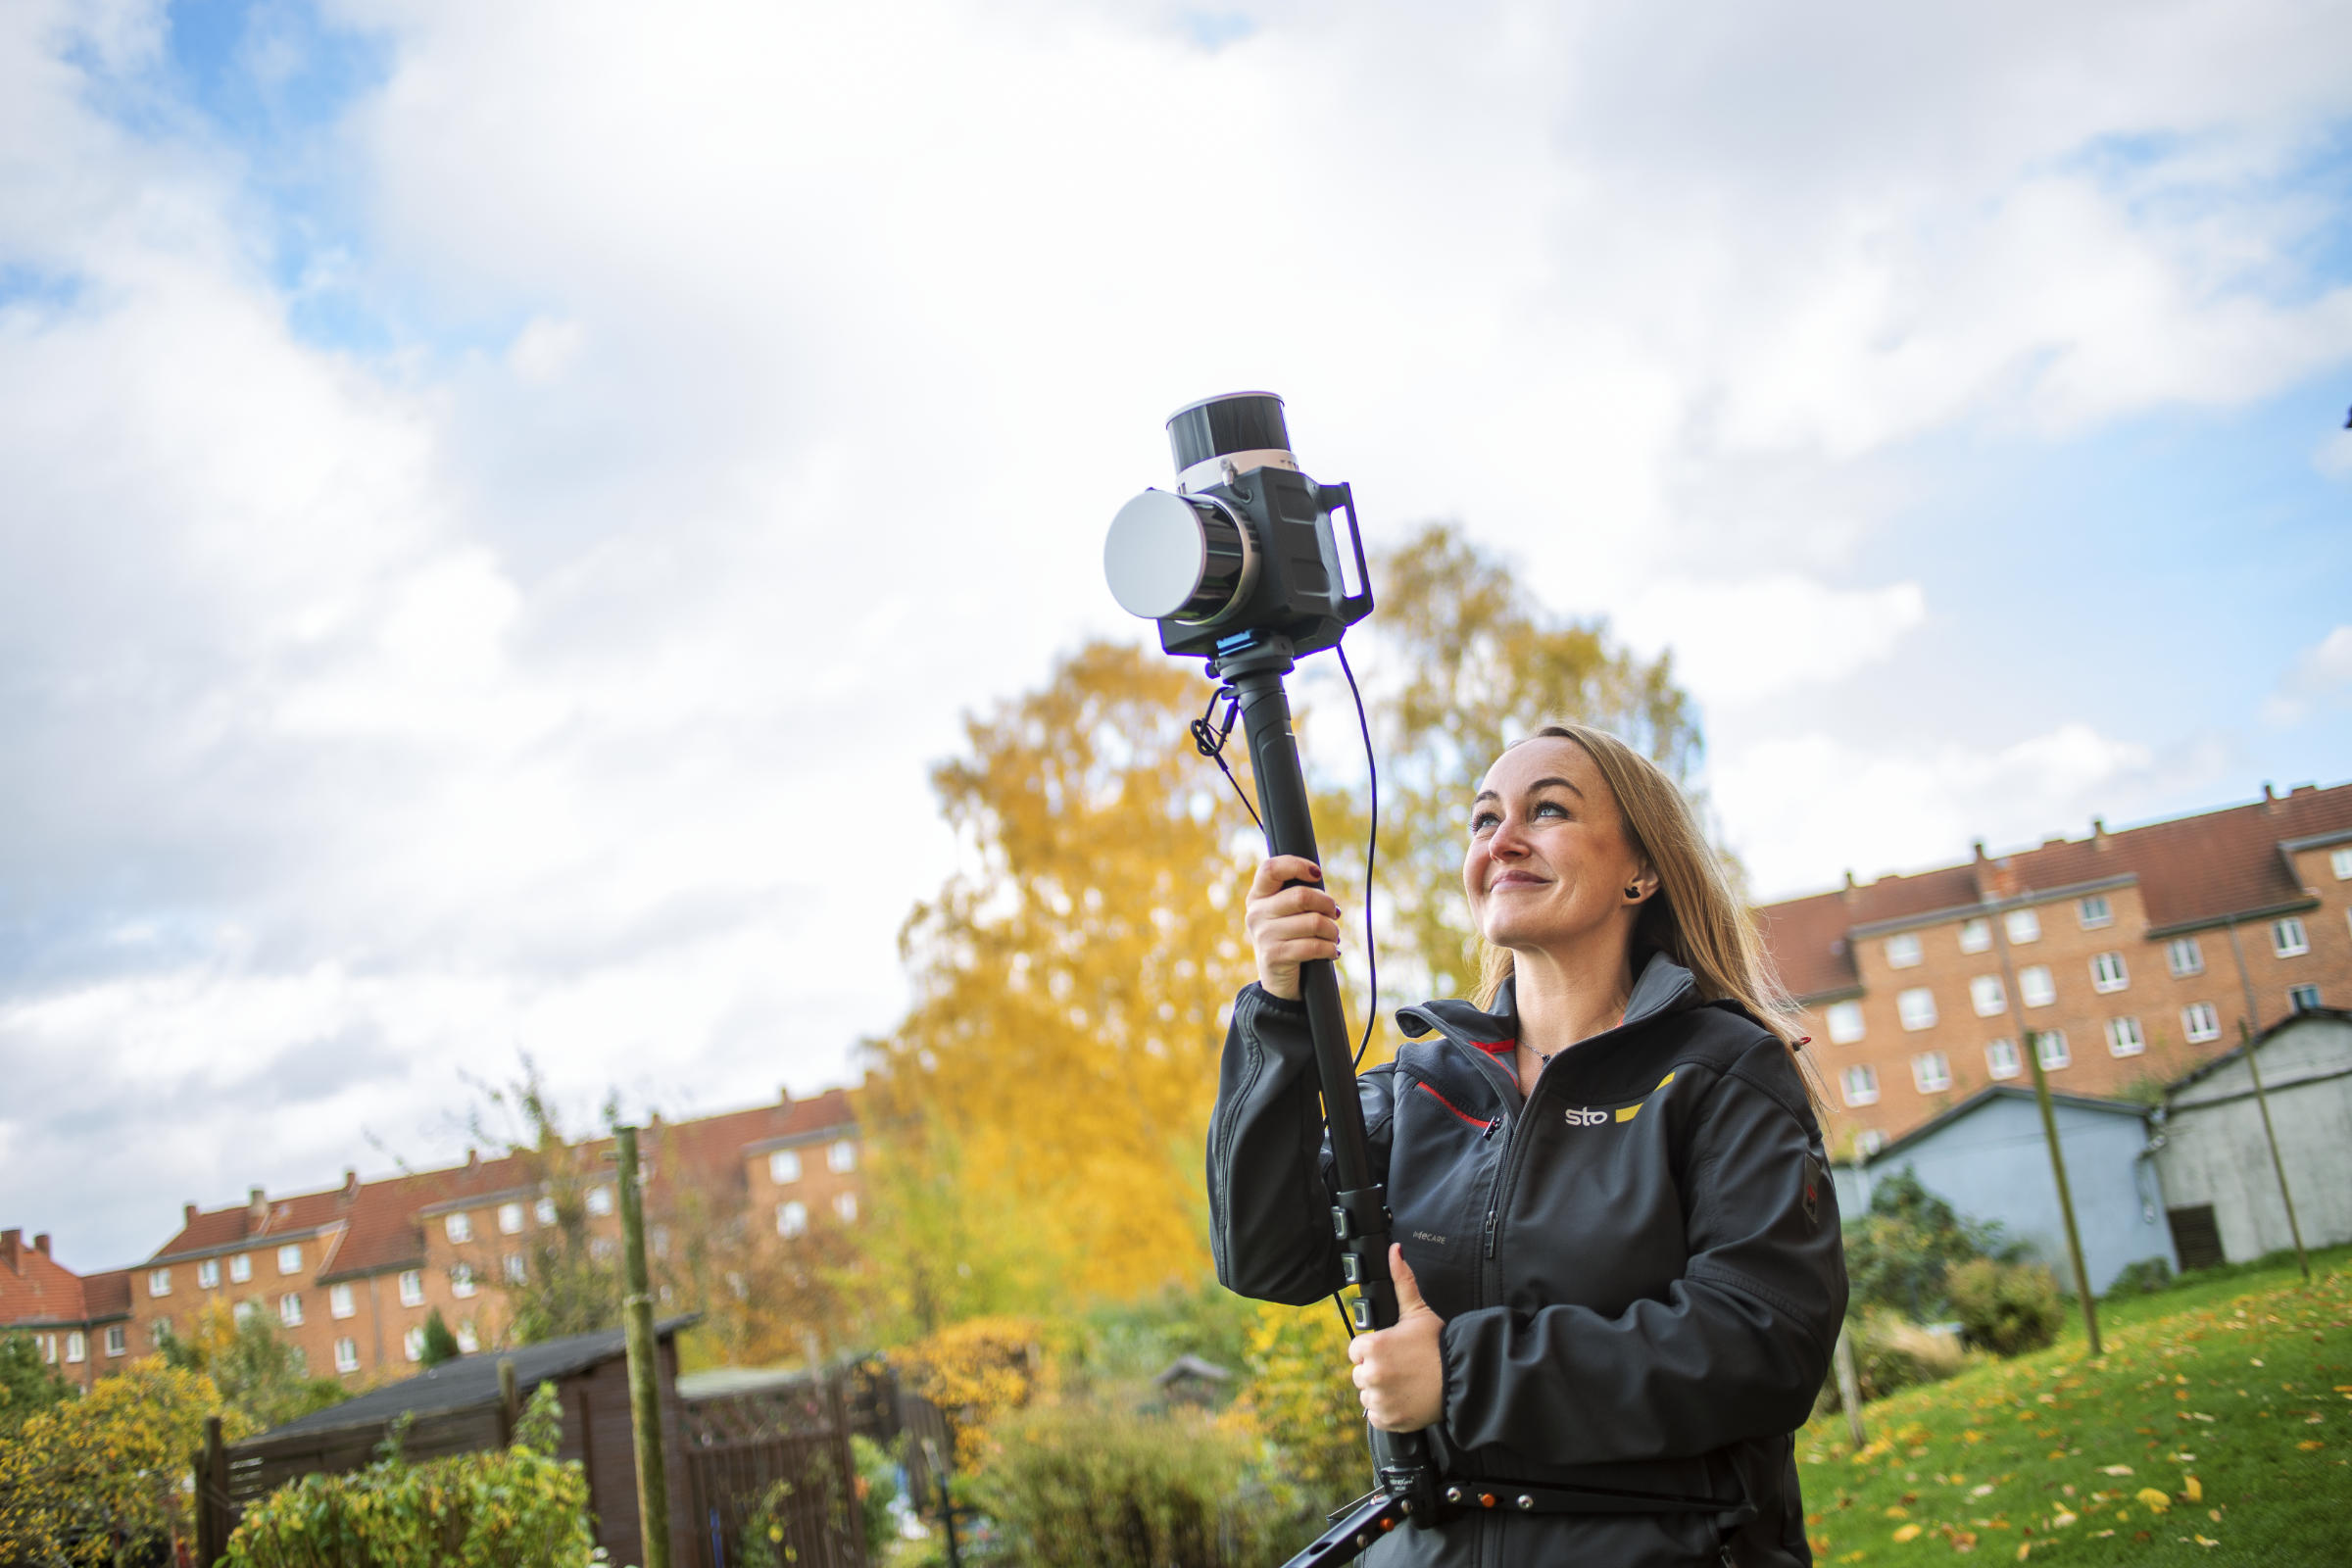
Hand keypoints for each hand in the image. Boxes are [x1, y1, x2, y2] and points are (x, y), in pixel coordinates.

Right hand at [1244, 854, 1340, 1000]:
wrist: (1278, 980)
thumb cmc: (1290, 938)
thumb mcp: (1286, 913)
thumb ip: (1297, 894)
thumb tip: (1318, 878)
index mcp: (1258, 896)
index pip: (1271, 869)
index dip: (1296, 865)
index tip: (1316, 873)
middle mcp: (1256, 913)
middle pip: (1301, 896)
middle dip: (1327, 904)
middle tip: (1335, 914)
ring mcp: (1263, 935)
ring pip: (1313, 922)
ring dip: (1332, 931)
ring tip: (1333, 936)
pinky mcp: (1274, 956)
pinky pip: (1313, 946)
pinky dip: (1330, 949)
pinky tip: (1332, 951)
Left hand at [1346, 1245, 1444, 1431]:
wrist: (1463, 1378)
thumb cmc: (1440, 1345)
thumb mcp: (1418, 1311)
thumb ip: (1402, 1280)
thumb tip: (1395, 1251)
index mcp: (1373, 1346)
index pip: (1356, 1350)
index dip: (1373, 1349)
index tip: (1392, 1351)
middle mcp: (1371, 1373)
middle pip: (1360, 1373)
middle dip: (1377, 1370)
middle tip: (1402, 1367)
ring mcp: (1379, 1399)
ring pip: (1367, 1395)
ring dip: (1381, 1391)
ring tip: (1406, 1382)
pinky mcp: (1387, 1419)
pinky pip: (1376, 1415)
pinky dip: (1387, 1410)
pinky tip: (1405, 1398)